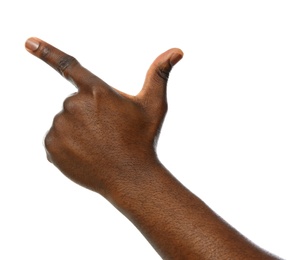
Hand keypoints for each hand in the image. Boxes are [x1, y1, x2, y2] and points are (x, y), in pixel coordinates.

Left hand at [25, 37, 182, 195]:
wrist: (130, 177)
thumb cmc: (143, 139)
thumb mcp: (155, 105)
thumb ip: (160, 75)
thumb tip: (178, 50)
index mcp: (97, 92)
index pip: (69, 66)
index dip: (48, 52)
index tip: (29, 43)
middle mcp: (74, 106)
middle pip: (73, 104)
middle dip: (88, 114)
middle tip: (107, 132)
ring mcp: (60, 128)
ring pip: (64, 122)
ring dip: (77, 131)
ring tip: (98, 146)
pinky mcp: (51, 147)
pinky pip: (55, 140)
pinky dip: (67, 146)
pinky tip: (85, 155)